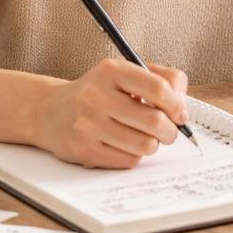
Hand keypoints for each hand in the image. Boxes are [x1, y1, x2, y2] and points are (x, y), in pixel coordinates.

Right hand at [33, 59, 188, 168]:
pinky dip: (134, 155)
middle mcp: (97, 96)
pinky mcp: (84, 150)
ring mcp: (88, 125)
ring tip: (144, 137)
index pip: (157, 88)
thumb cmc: (97, 92)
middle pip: (154, 121)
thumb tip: (183, 105)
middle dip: (170, 131)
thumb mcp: (124, 73)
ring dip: (152, 144)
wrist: (50, 111)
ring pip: (144, 145)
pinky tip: (124, 144)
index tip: (181, 114)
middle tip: (168, 131)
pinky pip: (128, 161)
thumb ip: (160, 78)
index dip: (177, 105)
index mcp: (111, 71)